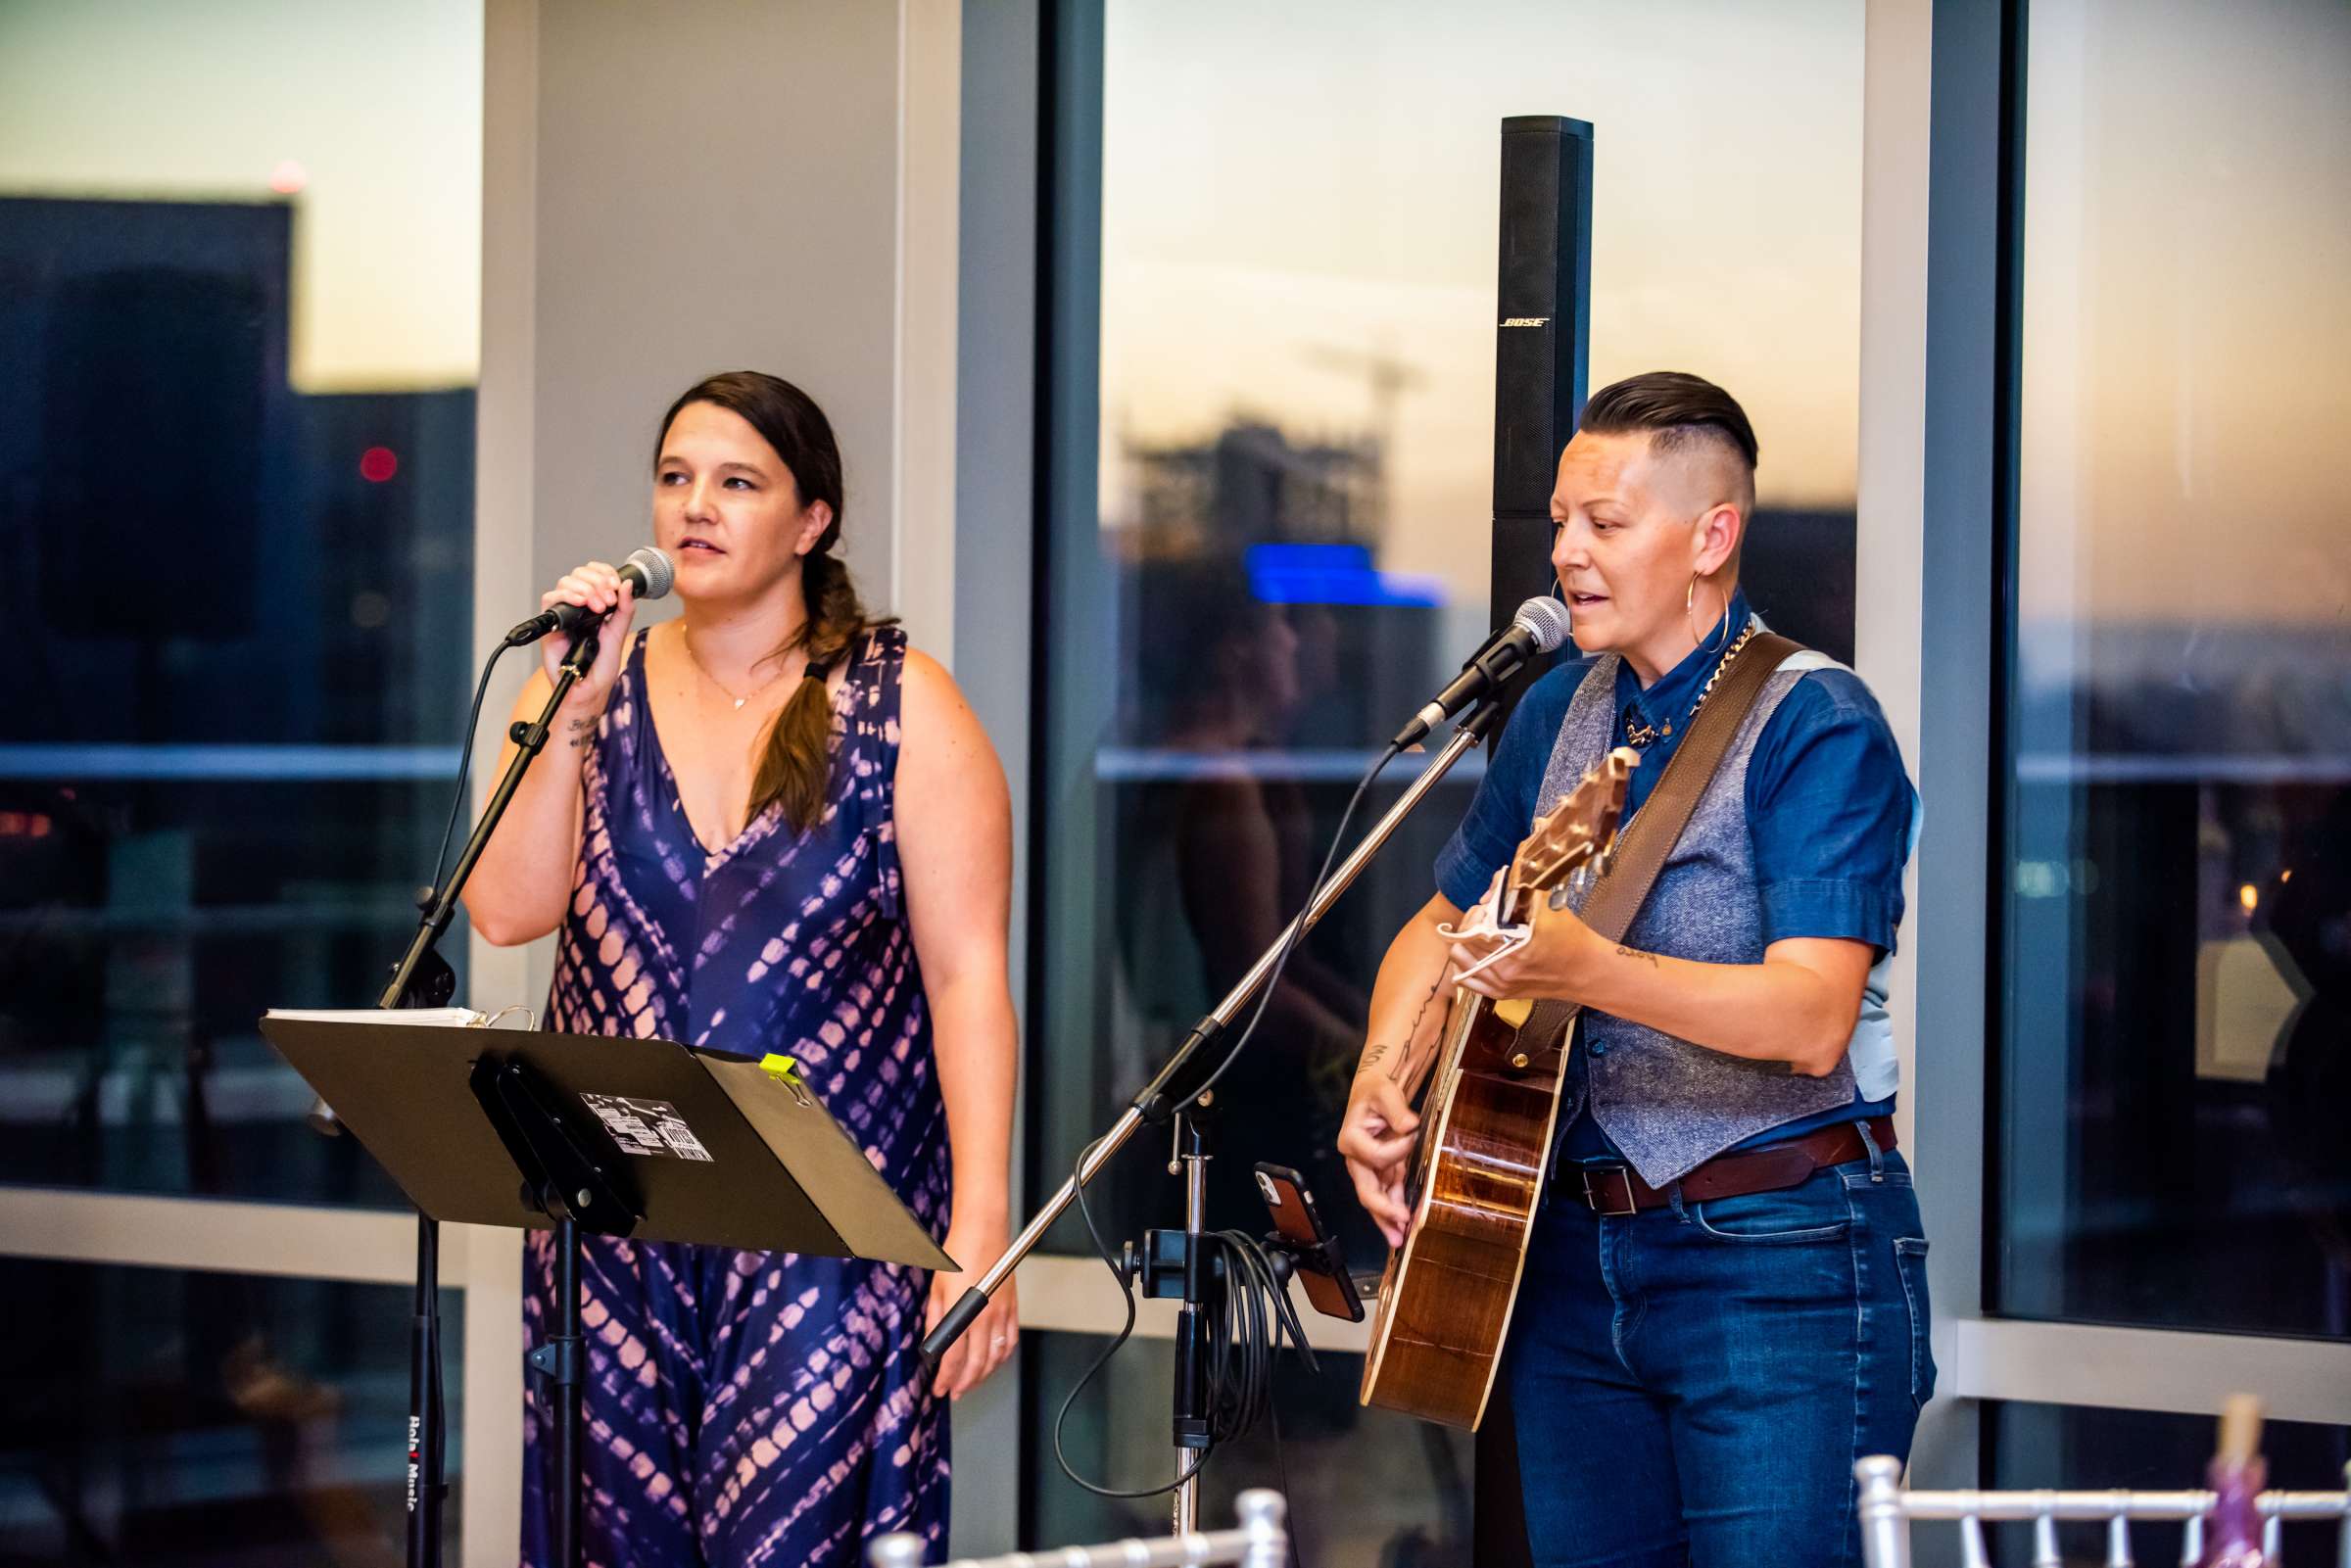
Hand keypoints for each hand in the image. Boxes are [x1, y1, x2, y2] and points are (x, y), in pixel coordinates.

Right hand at [538, 560, 639, 713]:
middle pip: (580, 574)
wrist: (588, 688)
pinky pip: (550, 599)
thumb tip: (627, 585)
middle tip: (608, 601)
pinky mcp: (551, 623)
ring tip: (597, 607)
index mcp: (596, 605)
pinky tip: (580, 603)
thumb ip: (624, 610)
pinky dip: (566, 596)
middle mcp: (579, 606)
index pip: (596, 575)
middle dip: (598, 582)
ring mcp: (564, 613)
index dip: (605, 573)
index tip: (616, 585)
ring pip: (566, 582)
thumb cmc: (601, 667)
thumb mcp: (618, 634)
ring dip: (585, 589)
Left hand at [924, 1231, 1017, 1400]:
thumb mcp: (936, 1289)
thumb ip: (935, 1320)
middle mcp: (983, 1317)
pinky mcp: (1012, 1307)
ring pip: (995, 1358)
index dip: (945, 1379)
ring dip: (983, 1376)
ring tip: (971, 1383)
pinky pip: (1010, 1341)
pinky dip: (1001, 1358)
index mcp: (961, 1313)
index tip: (939, 1388)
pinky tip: (993, 1363)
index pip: (953, 1358)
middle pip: (976, 1364)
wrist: (984, 1231)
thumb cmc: (959, 1253)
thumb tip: (932, 1344)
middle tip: (954, 1392)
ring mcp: (1001, 1313)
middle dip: (963, 1384)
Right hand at [1338, 1071, 1420, 1248]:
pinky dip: (1396, 1208)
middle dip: (1382, 1210)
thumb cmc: (1377, 1090)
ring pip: (1376, 1198)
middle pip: (1366, 1189)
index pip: (1375, 1156)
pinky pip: (1388, 1193)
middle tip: (1400, 1224)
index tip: (1413, 1134)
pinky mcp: (1383, 1170)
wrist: (1376, 1092)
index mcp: (1351, 1139)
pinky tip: (1404, 1225)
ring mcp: (1369, 1168)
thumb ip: (1396, 1108)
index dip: (1396, 1150)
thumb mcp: (1385, 1092)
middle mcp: (1356, 1158)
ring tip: (1399, 1239)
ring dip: (1387, 1219)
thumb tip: (1409, 1125)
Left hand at [1447, 895, 1604, 1003]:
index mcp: (1512, 948)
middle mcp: (1502, 971)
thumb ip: (1514, 890)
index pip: (1471, 929)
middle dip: (1468, 927)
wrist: (1586, 970)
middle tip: (1483, 919)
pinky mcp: (1500, 994)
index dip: (1476, 914)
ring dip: (1465, 945)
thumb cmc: (1570, 937)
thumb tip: (1490, 889)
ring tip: (1480, 936)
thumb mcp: (1546, 904)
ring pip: (1459, 962)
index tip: (1487, 908)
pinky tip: (1477, 954)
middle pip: (1461, 944)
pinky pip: (1466, 980)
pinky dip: (1465, 965)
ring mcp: (1499, 986)